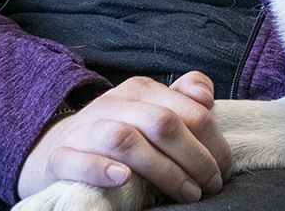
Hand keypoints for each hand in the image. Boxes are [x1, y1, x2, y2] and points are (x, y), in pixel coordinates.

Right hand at [16, 72, 230, 202]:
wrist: (59, 147)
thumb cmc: (121, 132)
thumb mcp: (152, 109)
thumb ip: (184, 99)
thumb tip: (206, 97)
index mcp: (140, 90)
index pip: (188, 109)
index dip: (213, 141)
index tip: (224, 169)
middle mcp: (113, 103)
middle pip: (162, 123)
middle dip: (195, 157)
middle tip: (210, 186)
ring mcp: (86, 129)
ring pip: (126, 140)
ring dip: (162, 170)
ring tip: (186, 193)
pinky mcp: (61, 156)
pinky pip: (77, 160)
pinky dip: (100, 169)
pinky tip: (122, 179)